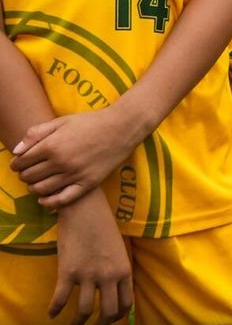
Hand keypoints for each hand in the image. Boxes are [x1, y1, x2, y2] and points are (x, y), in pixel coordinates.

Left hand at [11, 109, 142, 209]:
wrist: (122, 127)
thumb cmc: (91, 122)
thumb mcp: (61, 121)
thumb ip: (36, 133)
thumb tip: (16, 151)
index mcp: (51, 145)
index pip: (22, 162)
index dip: (16, 164)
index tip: (19, 164)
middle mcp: (60, 162)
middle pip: (29, 176)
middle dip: (24, 175)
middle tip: (28, 172)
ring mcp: (74, 174)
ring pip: (41, 190)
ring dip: (33, 188)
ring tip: (36, 183)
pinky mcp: (87, 183)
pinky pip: (63, 200)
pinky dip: (49, 203)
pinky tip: (44, 199)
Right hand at [49, 193, 130, 324]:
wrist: (85, 210)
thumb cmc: (103, 227)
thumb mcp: (119, 250)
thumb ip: (118, 270)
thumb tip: (114, 288)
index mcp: (124, 270)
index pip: (126, 303)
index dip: (119, 315)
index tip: (111, 318)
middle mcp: (108, 276)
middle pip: (108, 312)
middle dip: (102, 324)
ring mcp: (88, 275)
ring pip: (84, 310)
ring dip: (78, 323)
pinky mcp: (68, 272)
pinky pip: (60, 299)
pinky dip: (54, 309)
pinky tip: (51, 314)